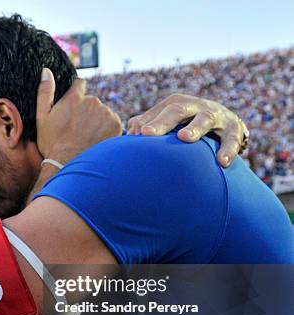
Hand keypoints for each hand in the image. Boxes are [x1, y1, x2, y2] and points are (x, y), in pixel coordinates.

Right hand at [36, 68, 121, 164]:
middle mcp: (93, 101)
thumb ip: (45, 92)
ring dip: (97, 121)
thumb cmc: (52, 143)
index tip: (74, 109)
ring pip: (102, 112)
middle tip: (78, 130)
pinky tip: (96, 141)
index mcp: (75, 97)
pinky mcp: (116, 124)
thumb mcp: (42, 117)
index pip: (80, 84)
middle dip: (87, 112)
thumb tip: (46, 71)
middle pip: (92, 101)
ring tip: (87, 137)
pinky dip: (106, 130)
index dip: (77, 96)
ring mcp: (106, 113)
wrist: (69, 165)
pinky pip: (112, 123)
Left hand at [127, 94, 248, 166]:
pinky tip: (221, 162)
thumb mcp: (168, 122)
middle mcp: (195, 106)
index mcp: (176, 104)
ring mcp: (215, 115)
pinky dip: (228, 149)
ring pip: (205, 119)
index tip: (136, 135)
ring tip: (184, 138)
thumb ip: (147, 125)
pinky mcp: (234, 128)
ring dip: (194, 128)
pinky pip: (231, 138)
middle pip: (177, 110)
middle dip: (162, 122)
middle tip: (147, 133)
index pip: (159, 111)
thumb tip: (128, 135)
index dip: (147, 122)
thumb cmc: (185, 124)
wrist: (224, 121)